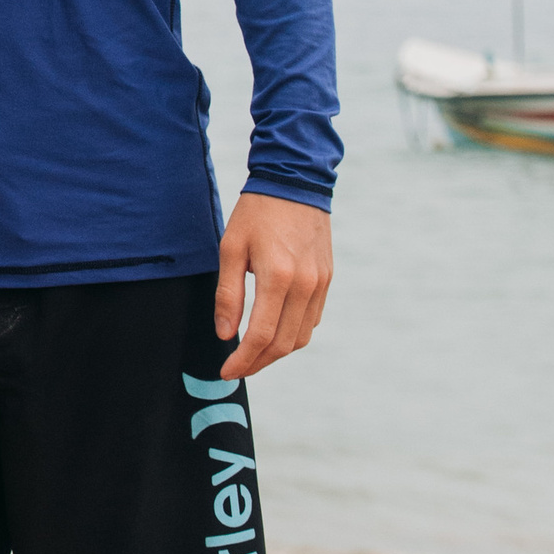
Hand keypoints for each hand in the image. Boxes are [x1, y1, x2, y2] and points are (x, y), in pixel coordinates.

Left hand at [215, 192, 332, 381]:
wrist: (294, 182)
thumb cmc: (256, 214)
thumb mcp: (231, 249)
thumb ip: (228, 294)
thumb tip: (226, 334)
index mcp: (278, 277)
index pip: (261, 336)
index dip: (243, 360)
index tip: (226, 371)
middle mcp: (305, 285)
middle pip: (283, 344)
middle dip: (258, 363)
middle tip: (236, 368)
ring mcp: (320, 283)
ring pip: (301, 336)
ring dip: (276, 353)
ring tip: (252, 355)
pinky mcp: (327, 279)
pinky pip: (311, 319)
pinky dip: (292, 334)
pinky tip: (274, 332)